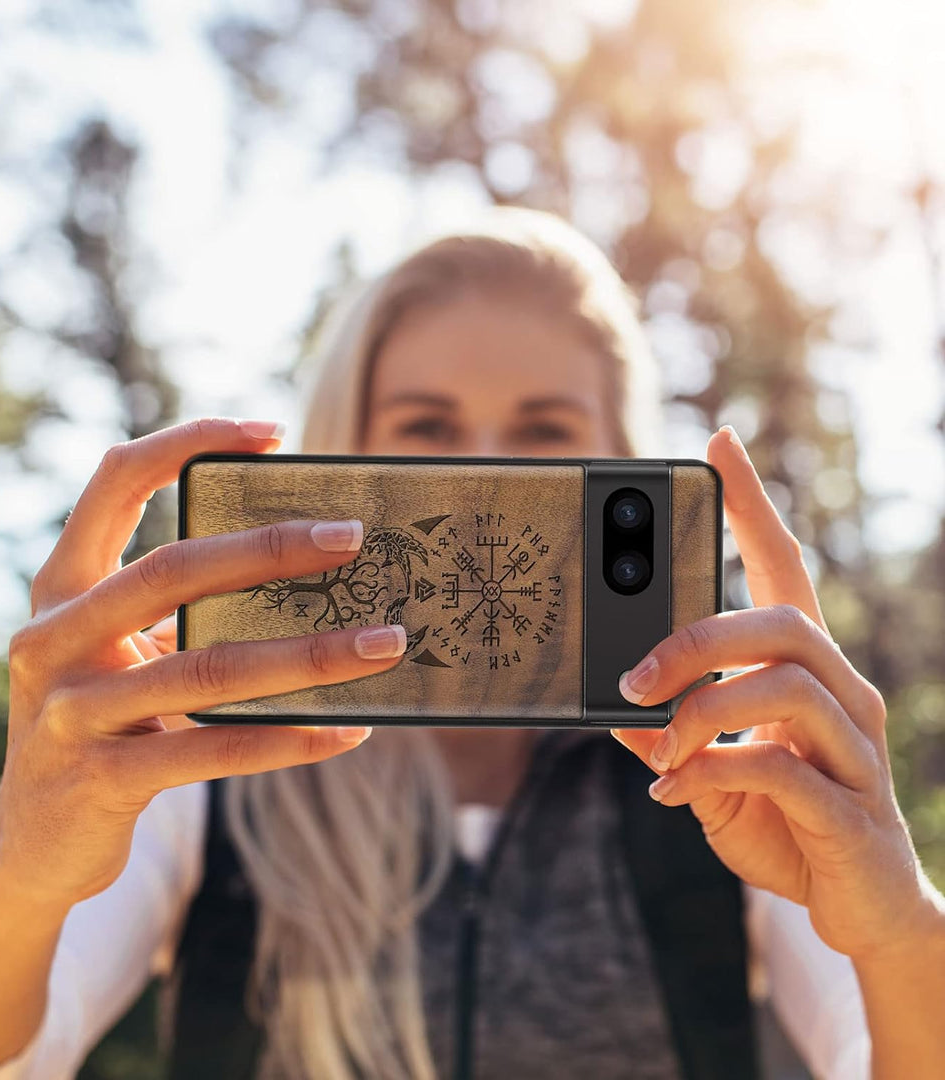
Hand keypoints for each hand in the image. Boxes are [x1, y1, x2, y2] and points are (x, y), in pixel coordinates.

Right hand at [0, 418, 407, 909]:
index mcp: (61, 588)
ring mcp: (70, 712)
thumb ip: (177, 613)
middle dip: (270, 549)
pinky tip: (348, 730)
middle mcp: (53, 638)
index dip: (188, 442)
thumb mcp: (118, 654)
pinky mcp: (100, 780)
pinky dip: (289, 739)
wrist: (30, 845)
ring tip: (383, 643)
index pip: (116, 482)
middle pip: (172, 570)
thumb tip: (306, 575)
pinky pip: (213, 750)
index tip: (272, 432)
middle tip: (353, 539)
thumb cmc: (99, 724)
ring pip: (207, 669)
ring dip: (309, 654)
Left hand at [610, 425, 941, 962]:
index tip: (718, 443)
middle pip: (782, 621)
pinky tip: (675, 791)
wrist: (858, 908)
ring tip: (656, 746)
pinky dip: (714, 770)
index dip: (752, 505)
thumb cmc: (783, 821)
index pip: (783, 568)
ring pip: (785, 685)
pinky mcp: (852, 809)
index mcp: (804, 670)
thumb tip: (609, 706)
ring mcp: (856, 749)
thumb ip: (666, 734)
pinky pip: (782, 767)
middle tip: (630, 678)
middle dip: (695, 640)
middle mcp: (842, 693)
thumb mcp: (708, 770)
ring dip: (700, 711)